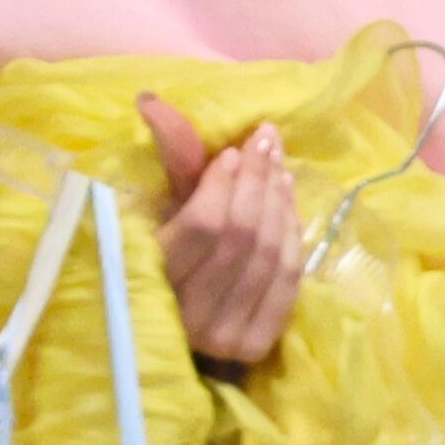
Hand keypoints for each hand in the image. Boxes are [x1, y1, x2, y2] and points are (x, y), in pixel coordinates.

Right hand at [142, 94, 302, 365]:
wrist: (176, 330)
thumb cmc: (161, 258)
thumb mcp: (161, 211)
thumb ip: (170, 163)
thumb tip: (153, 99)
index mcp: (150, 281)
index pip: (204, 226)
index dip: (225, 183)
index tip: (233, 151)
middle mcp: (189, 315)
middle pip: (243, 236)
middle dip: (259, 180)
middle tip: (267, 140)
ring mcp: (225, 335)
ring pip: (270, 254)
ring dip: (280, 201)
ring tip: (279, 164)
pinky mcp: (256, 345)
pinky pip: (289, 279)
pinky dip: (293, 234)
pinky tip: (289, 200)